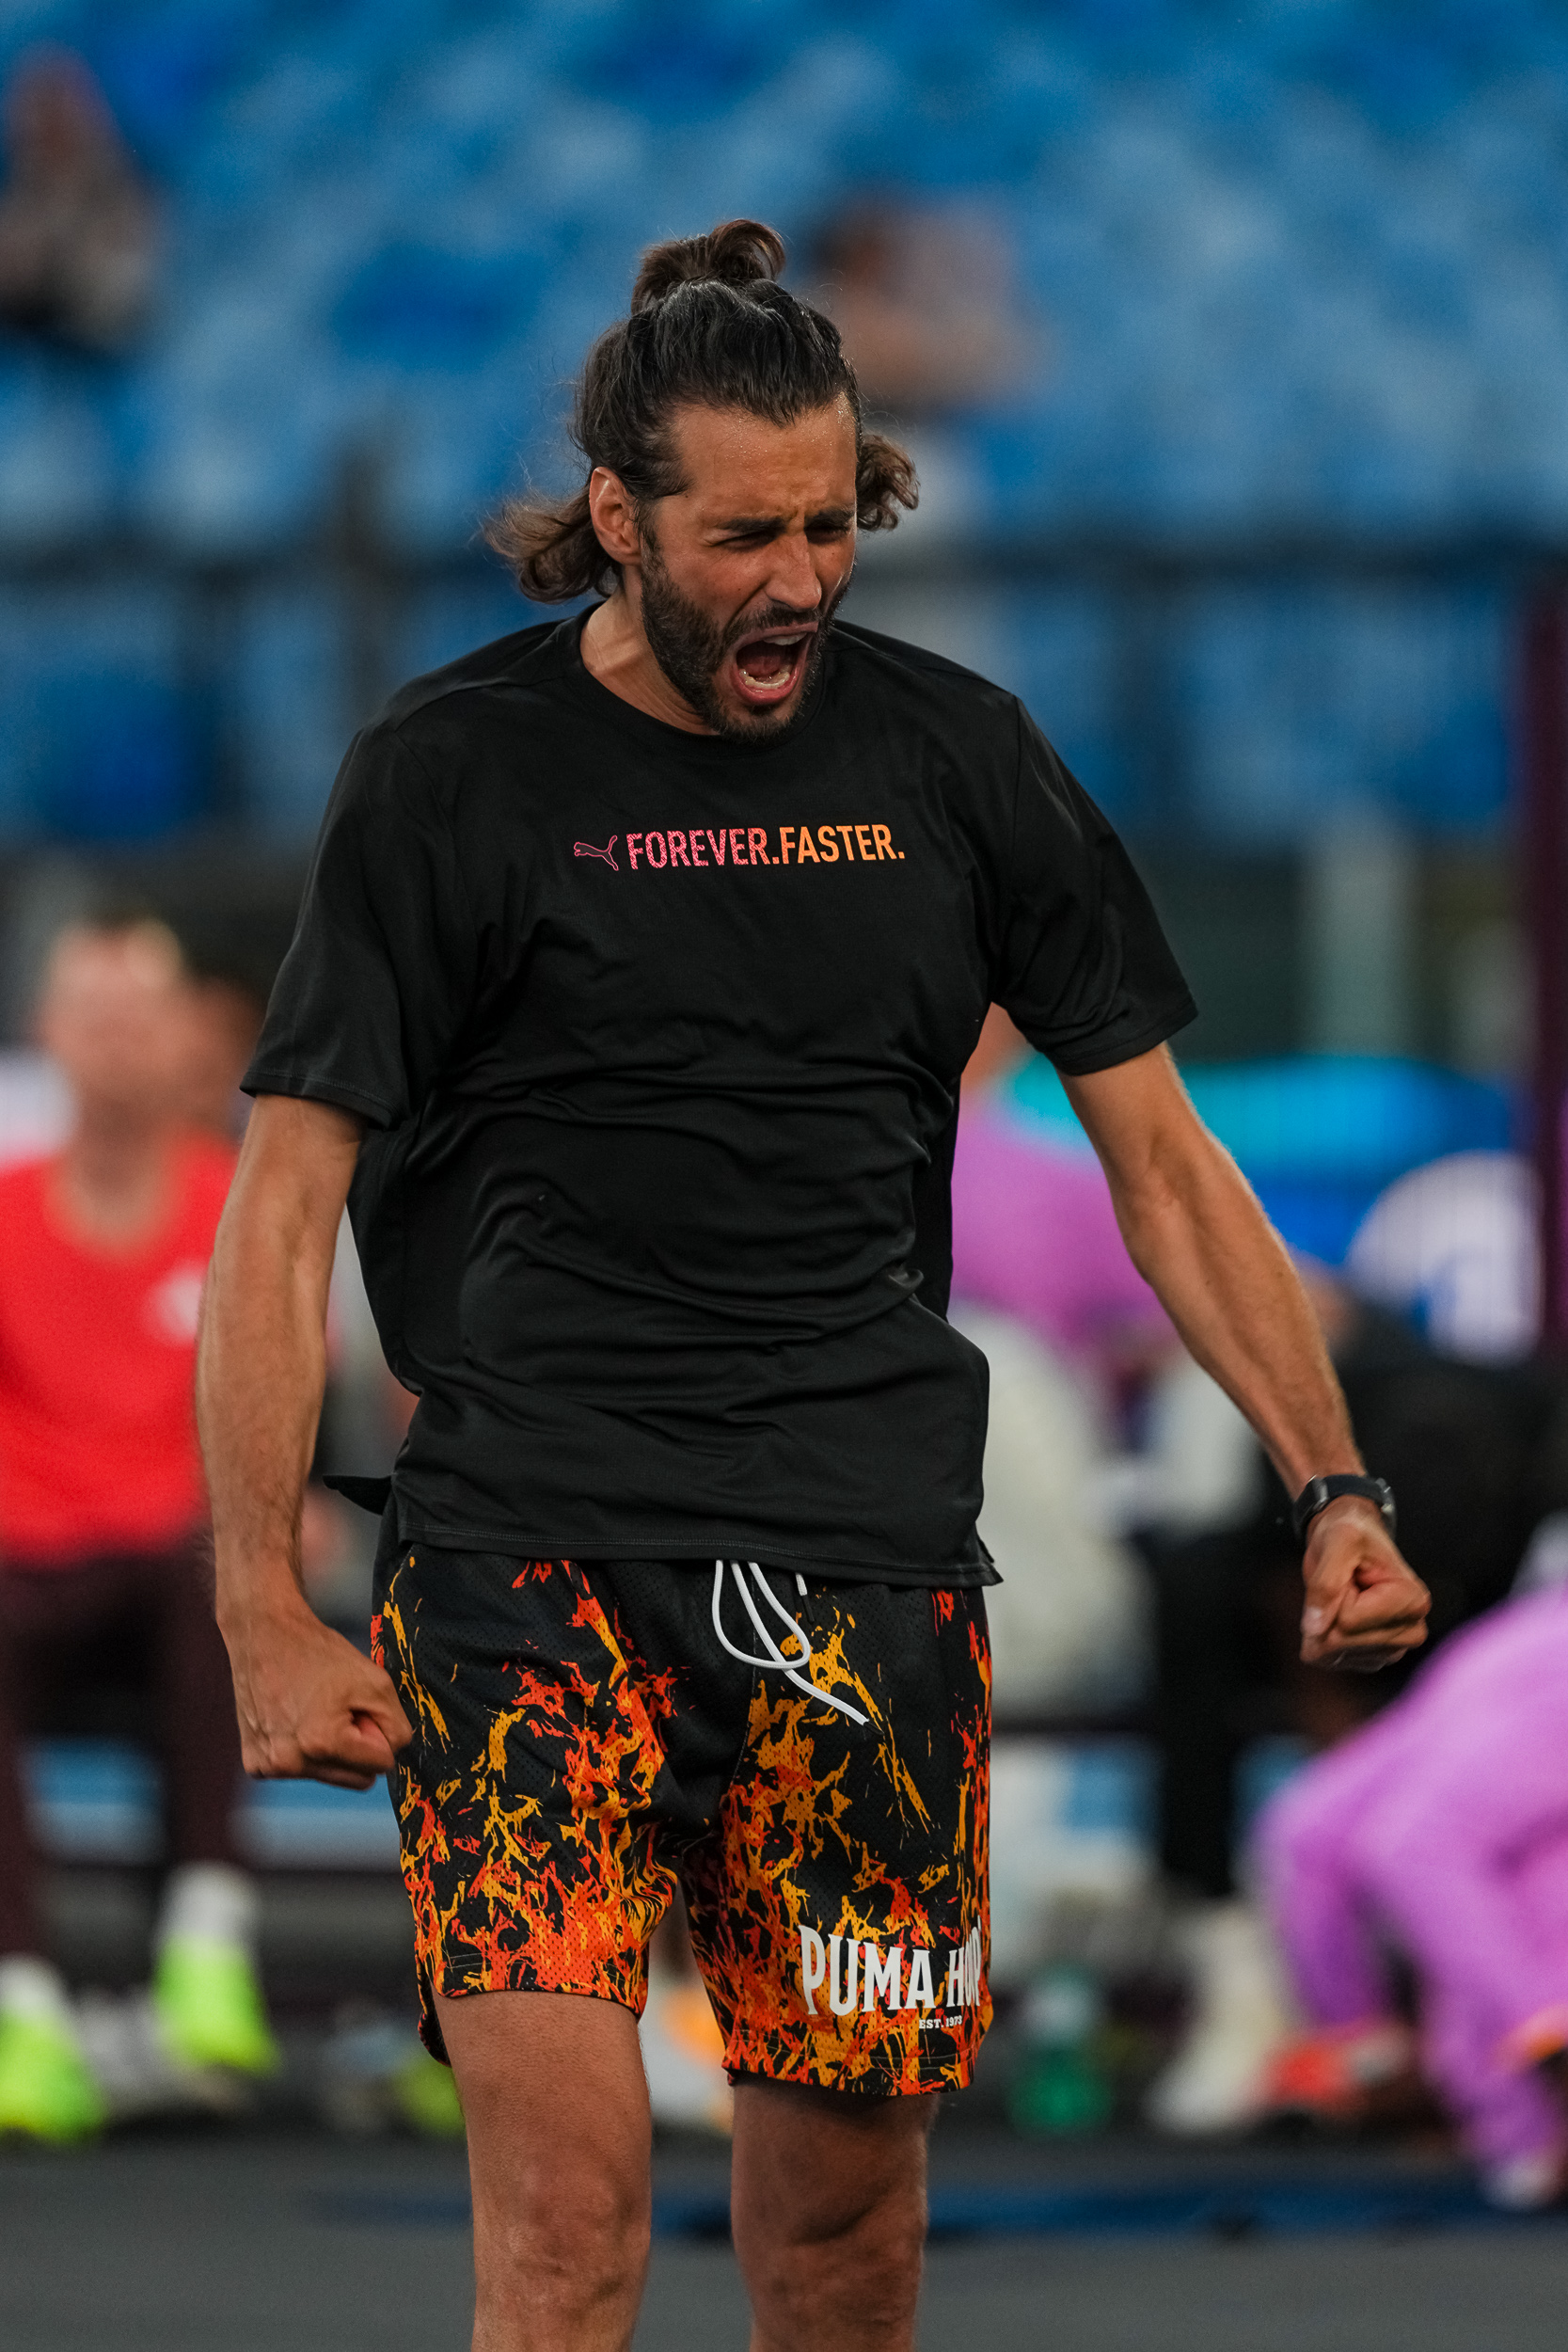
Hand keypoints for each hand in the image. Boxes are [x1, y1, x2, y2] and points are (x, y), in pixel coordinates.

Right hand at [222, 1594, 412, 1787]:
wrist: (264, 1635)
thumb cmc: (318, 1653)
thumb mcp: (376, 1681)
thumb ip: (396, 1725)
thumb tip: (393, 1754)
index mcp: (322, 1743)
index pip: (381, 1764)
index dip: (377, 1732)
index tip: (359, 1707)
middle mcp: (290, 1763)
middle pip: (356, 1778)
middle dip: (357, 1747)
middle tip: (339, 1710)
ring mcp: (269, 1766)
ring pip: (329, 1775)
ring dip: (330, 1749)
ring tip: (314, 1710)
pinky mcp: (254, 1764)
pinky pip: (300, 1770)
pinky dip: (303, 1750)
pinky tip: (293, 1718)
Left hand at [1300, 1496, 1429, 1672]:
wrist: (1353, 1542)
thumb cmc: (1350, 1535)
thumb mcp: (1337, 1542)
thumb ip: (1325, 1584)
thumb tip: (1315, 1630)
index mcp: (1411, 1600)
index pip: (1348, 1619)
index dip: (1334, 1595)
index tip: (1348, 1573)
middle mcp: (1411, 1630)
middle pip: (1341, 1641)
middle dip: (1327, 1612)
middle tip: (1343, 1586)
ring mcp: (1394, 1649)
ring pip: (1335, 1654)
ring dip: (1324, 1625)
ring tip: (1343, 1598)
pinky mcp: (1376, 1658)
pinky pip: (1333, 1661)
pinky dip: (1324, 1638)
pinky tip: (1338, 1615)